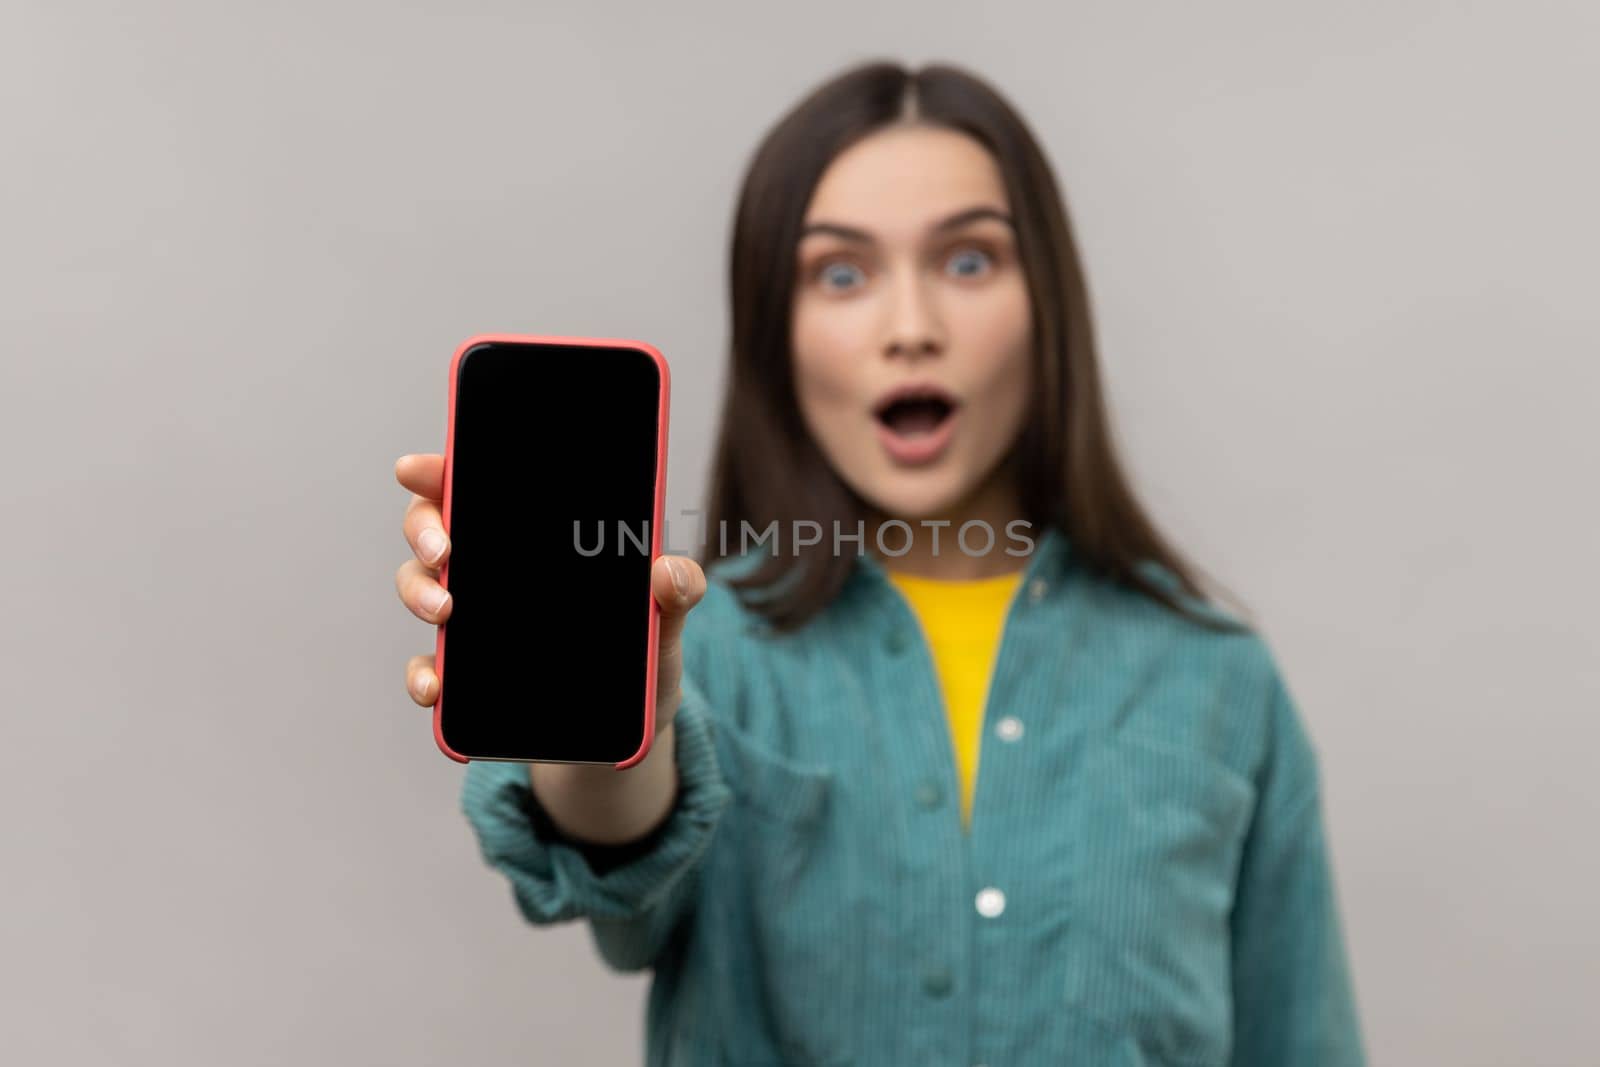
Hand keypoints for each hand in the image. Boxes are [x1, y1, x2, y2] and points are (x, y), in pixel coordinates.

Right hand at [393, 453, 704, 733]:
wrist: (632, 725)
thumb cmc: (644, 656)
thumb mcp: (667, 621)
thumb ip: (678, 592)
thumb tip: (669, 571)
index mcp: (535, 539)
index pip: (478, 488)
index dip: (441, 471)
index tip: (416, 468)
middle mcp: (494, 571)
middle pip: (434, 528)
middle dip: (424, 530)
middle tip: (443, 551)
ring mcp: (474, 622)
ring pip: (421, 588)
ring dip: (420, 594)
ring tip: (446, 611)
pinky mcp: (469, 676)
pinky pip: (430, 667)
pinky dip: (424, 675)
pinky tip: (434, 686)